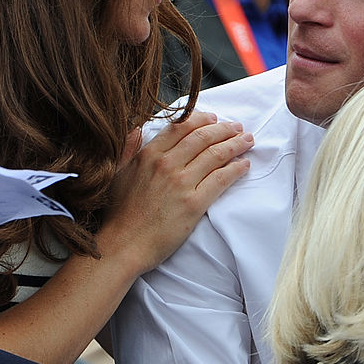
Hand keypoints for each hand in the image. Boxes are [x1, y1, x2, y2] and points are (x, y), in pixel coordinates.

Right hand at [101, 112, 252, 272]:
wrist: (122, 245)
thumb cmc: (119, 213)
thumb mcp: (117, 172)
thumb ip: (128, 147)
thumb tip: (138, 128)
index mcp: (148, 154)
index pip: (181, 127)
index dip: (202, 120)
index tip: (214, 119)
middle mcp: (166, 164)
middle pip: (202, 137)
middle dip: (224, 129)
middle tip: (237, 127)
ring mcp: (180, 184)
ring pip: (215, 155)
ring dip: (235, 145)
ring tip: (247, 141)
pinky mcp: (193, 204)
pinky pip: (220, 180)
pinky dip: (235, 170)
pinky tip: (243, 166)